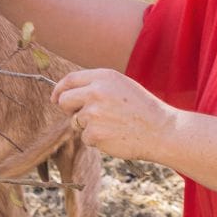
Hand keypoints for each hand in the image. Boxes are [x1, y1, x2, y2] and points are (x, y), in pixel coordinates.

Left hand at [51, 68, 174, 160]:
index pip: (70, 79)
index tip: (55, 98)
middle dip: (69, 110)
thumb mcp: (121, 86)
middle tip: (83, 116)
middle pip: (64, 101)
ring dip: (88, 127)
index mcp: (103, 77)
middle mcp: (95, 92)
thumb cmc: (142, 109)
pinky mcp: (94, 133)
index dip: (59, 89)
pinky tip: (115, 136)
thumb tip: (68, 94)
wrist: (161, 131)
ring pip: (76, 122)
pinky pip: (85, 138)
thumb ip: (96, 86)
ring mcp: (93, 113)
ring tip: (113, 126)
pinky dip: (97, 140)